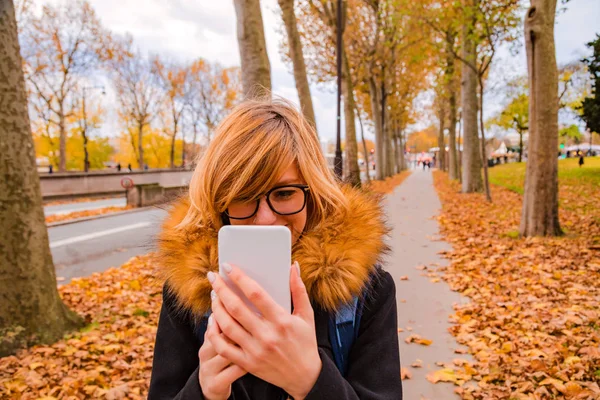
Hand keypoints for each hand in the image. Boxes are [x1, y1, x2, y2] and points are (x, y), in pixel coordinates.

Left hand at [207, 262, 321, 399]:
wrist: (305, 377)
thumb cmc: (306, 343)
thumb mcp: (307, 316)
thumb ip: (298, 289)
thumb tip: (293, 265)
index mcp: (282, 320)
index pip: (256, 294)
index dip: (240, 278)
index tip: (229, 267)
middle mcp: (267, 335)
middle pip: (236, 308)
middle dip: (221, 289)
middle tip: (213, 277)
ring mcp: (255, 351)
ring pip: (227, 326)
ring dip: (216, 308)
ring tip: (213, 295)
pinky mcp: (247, 363)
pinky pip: (224, 348)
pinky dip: (214, 333)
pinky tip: (212, 321)